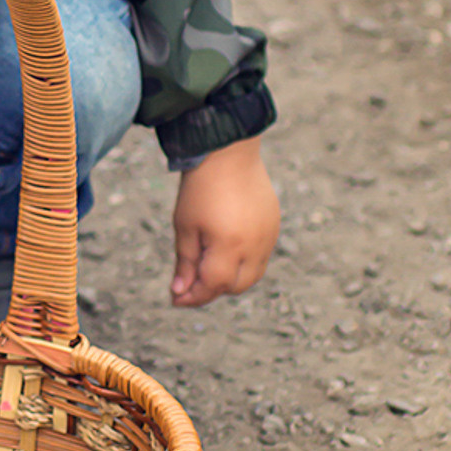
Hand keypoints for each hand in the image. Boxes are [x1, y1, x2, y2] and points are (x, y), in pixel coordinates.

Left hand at [170, 136, 279, 307]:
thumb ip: (185, 262)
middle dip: (212, 290)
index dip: (194, 296)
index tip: (176, 298)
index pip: (213, 286)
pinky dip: (244, 263)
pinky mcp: (273, 226)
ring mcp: (268, 237)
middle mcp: (254, 246)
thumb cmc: (201, 188)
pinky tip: (225, 250)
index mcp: (229, 246)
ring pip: (252, 275)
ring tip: (206, 266)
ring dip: (230, 279)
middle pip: (235, 286)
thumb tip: (179, 292)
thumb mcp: (185, 226)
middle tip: (189, 284)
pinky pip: (261, 256)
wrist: (229, 152)